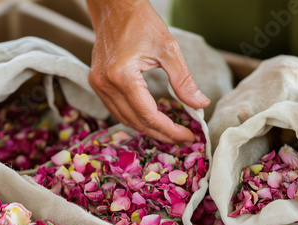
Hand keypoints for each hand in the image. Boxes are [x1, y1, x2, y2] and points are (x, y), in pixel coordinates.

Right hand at [85, 0, 209, 143]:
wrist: (114, 6)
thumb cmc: (141, 21)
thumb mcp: (169, 49)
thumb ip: (184, 81)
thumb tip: (200, 105)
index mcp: (123, 76)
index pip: (149, 115)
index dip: (170, 130)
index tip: (188, 136)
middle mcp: (106, 85)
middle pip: (136, 122)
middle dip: (161, 134)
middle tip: (182, 138)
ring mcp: (98, 85)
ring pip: (124, 119)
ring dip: (147, 128)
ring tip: (169, 132)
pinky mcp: (97, 83)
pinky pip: (116, 109)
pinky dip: (134, 118)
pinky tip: (150, 119)